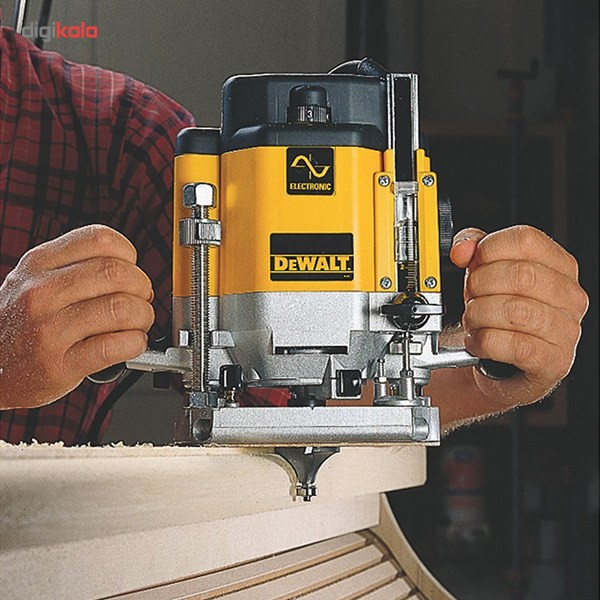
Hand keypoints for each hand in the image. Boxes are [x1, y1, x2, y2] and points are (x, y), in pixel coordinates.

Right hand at [0, 225, 153, 409]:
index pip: (100, 239)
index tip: (130, 270)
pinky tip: (130, 344)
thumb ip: (80, 269)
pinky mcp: (59, 365)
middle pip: (117, 273)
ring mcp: (48, 330)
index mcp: (38, 263)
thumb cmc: (24, 324)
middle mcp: (40, 292)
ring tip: (137, 325)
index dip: (128, 255)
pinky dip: (135, 344)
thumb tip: (136, 277)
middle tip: (140, 301)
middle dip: (142, 288)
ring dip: (143, 318)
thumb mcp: (37, 281)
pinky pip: (115, 346)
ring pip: (122, 309)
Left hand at [450, 225, 587, 407]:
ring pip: (515, 311)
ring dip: (479, 315)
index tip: (473, 262)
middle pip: (520, 274)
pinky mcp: (553, 362)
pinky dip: (484, 342)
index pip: (526, 239)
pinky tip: (478, 341)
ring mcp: (566, 330)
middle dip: (480, 284)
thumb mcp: (484, 272)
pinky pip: (513, 346)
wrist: (500, 363)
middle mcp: (569, 296)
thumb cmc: (497, 314)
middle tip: (471, 296)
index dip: (489, 248)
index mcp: (558, 266)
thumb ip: (472, 248)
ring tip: (473, 320)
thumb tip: (462, 249)